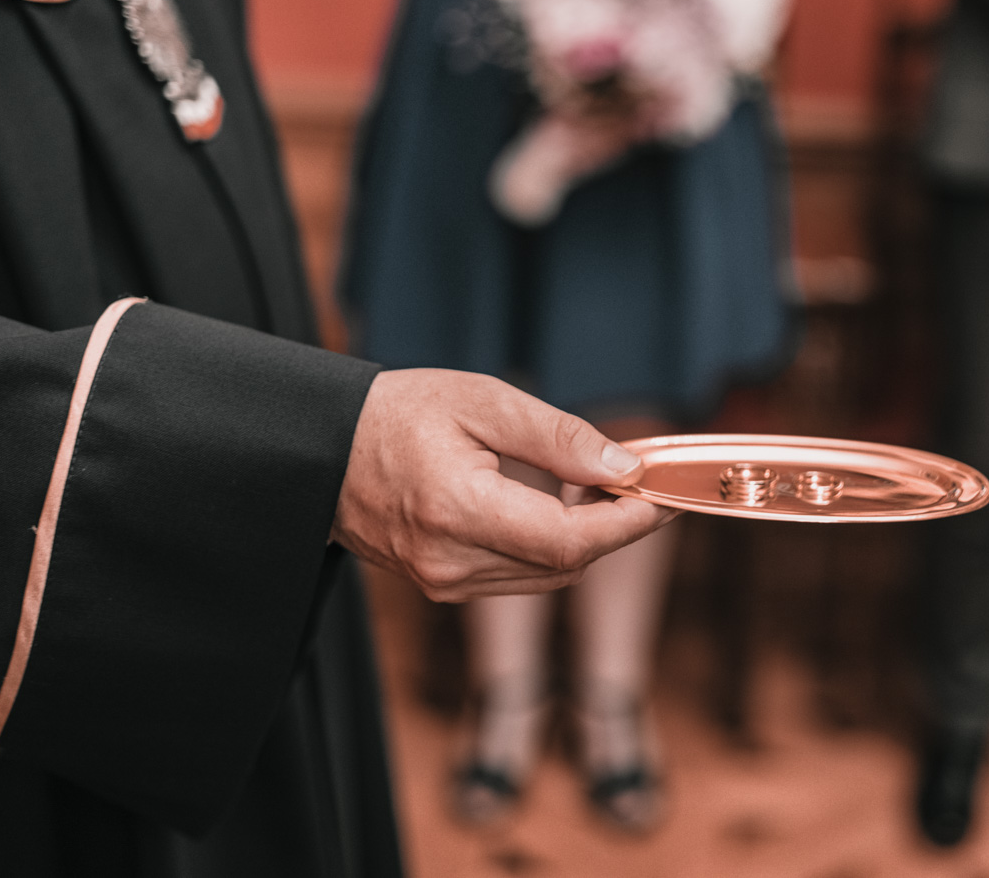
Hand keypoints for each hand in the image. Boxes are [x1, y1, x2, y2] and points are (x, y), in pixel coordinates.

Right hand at [331, 369, 675, 601]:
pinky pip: (520, 578)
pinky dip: (550, 548)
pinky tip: (555, 507)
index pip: (569, 540)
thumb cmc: (400, 413)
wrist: (324, 451)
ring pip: (548, 576)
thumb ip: (557, 437)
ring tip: (598, 488)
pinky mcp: (442, 587)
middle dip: (613, 528)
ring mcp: (444, 581)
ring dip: (584, 539)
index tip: (664, 496)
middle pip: (566, 564)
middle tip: (639, 482)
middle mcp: (450, 560)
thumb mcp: (482, 401)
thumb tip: (624, 467)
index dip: (628, 523)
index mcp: (457, 508)